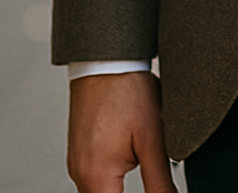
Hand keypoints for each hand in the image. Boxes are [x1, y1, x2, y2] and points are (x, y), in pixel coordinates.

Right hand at [67, 71, 177, 192]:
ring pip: (97, 191)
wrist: (107, 57)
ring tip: (137, 161)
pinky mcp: (80, 149)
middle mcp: (80, 172)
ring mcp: (77, 160)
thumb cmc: (127, 90)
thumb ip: (159, 180)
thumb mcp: (153, 138)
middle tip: (147, 174)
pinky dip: (110, 176)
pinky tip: (127, 157)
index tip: (152, 192)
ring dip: (117, 188)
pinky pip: (93, 176)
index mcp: (96, 176)